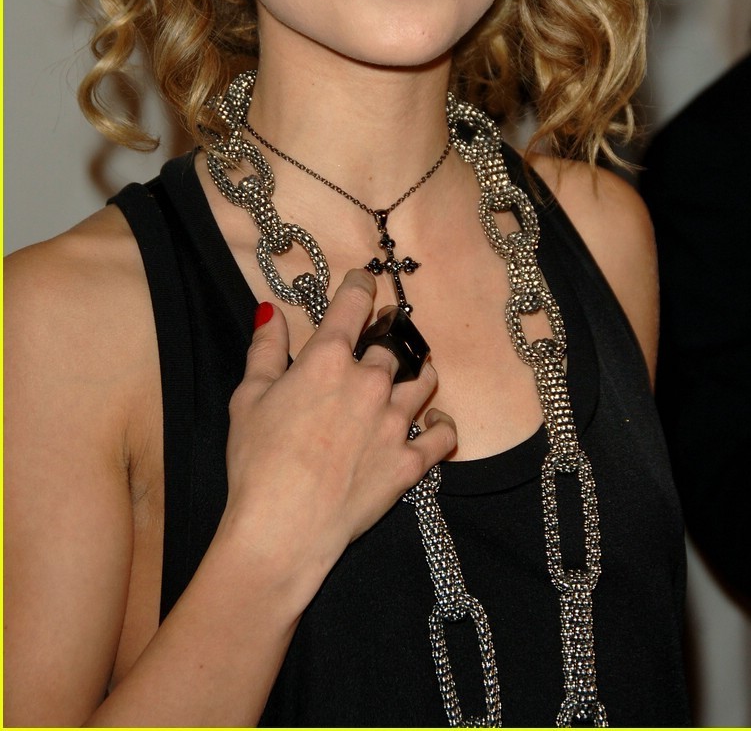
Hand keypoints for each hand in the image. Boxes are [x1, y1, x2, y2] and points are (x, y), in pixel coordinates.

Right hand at [220, 269, 455, 582]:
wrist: (281, 530)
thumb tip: (269, 313)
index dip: (359, 284)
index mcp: (329, 359)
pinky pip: (442, 435)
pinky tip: (435, 420)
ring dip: (421, 369)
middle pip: (393, 343)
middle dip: (390, 333)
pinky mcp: (409, 462)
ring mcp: (394, 422)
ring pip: (424, 380)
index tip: (362, 280)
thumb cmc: (257, 463)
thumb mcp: (248, 398)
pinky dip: (442, 424)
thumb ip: (265, 351)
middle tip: (386, 332)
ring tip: (417, 367)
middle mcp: (370, 382)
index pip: (353, 304)